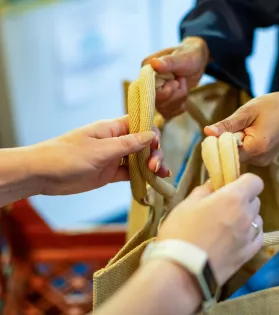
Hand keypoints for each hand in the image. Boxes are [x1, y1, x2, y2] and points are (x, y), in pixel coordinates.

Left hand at [29, 116, 169, 195]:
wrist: (43, 175)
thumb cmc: (67, 156)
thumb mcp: (99, 150)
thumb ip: (127, 144)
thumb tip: (151, 135)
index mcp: (112, 129)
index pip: (139, 124)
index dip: (152, 133)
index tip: (155, 146)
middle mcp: (116, 141)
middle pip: (143, 143)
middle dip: (153, 152)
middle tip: (154, 167)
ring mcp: (114, 158)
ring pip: (139, 159)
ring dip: (152, 165)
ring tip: (161, 174)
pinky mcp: (110, 173)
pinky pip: (131, 173)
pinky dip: (143, 176)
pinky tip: (154, 180)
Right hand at [142, 36, 209, 118]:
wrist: (197, 61)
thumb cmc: (190, 55)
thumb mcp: (183, 58)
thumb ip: (169, 62)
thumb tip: (154, 63)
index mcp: (147, 70)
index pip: (147, 90)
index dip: (164, 92)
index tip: (176, 82)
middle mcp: (147, 84)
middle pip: (156, 102)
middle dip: (174, 95)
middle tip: (181, 81)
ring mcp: (155, 94)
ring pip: (164, 109)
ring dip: (179, 99)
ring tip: (183, 84)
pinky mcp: (163, 102)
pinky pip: (169, 113)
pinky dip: (180, 105)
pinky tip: (183, 93)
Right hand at [157, 174, 263, 284]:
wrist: (182, 270)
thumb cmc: (181, 231)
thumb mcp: (187, 204)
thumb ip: (204, 190)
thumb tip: (214, 184)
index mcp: (233, 198)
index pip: (254, 181)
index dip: (244, 181)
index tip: (231, 185)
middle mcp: (246, 215)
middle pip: (255, 200)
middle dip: (242, 199)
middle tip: (224, 205)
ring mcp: (249, 236)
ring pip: (257, 219)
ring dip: (247, 216)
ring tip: (229, 224)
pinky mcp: (248, 255)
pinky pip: (257, 237)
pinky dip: (250, 233)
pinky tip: (237, 236)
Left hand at [205, 87, 278, 165]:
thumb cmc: (273, 106)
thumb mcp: (247, 111)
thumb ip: (227, 124)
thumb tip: (207, 132)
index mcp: (256, 148)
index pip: (227, 154)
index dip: (218, 144)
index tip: (214, 134)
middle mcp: (260, 159)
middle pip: (231, 156)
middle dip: (226, 143)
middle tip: (232, 127)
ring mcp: (263, 162)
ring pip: (238, 156)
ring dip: (235, 144)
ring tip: (244, 128)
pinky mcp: (263, 160)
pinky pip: (245, 155)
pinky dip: (242, 146)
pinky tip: (249, 134)